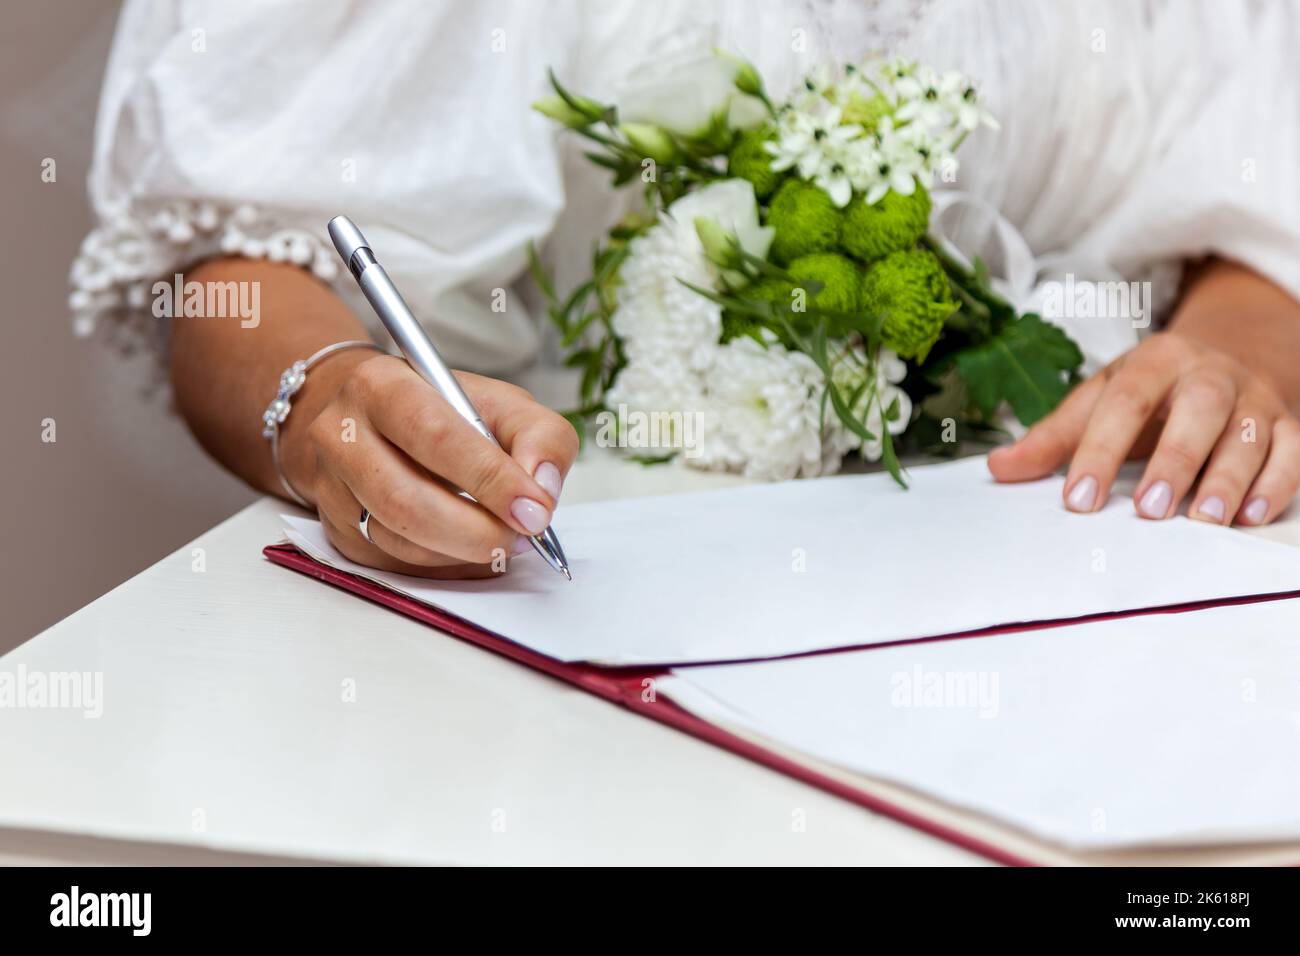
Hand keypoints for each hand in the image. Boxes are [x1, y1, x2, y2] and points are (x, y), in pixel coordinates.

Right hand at [291, 355, 578, 577]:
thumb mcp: (501, 403)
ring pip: (400, 540)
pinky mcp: (337, 531)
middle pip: (407, 501)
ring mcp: (333, 488)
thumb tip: (542, 491)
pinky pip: (397, 563)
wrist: (370, 419)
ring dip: (463, 553)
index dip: (491, 479)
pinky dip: (446, 564)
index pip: (437, 437)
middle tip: (521, 538)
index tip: (534, 510)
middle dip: (476, 531)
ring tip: (502, 539)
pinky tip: (469, 548)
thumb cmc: (441, 410)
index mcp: (382, 386)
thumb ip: (538, 437)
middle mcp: (342, 436)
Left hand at [988, 332, 1299, 524]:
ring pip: (1249, 434)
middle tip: (1150, 512)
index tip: (1078, 499)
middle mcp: (1210, 373)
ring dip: (1228, 479)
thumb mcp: (1101, 398)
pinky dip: (1275, 484)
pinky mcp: (1289, 423)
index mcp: (1156, 360)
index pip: (1124, 401)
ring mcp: (1254, 398)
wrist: (1234, 352)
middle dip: (1175, 460)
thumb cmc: (1154, 389)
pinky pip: (1292, 452)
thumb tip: (998, 468)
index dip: (1099, 450)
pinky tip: (1249, 516)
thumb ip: (1054, 436)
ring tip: (1204, 520)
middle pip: (1198, 410)